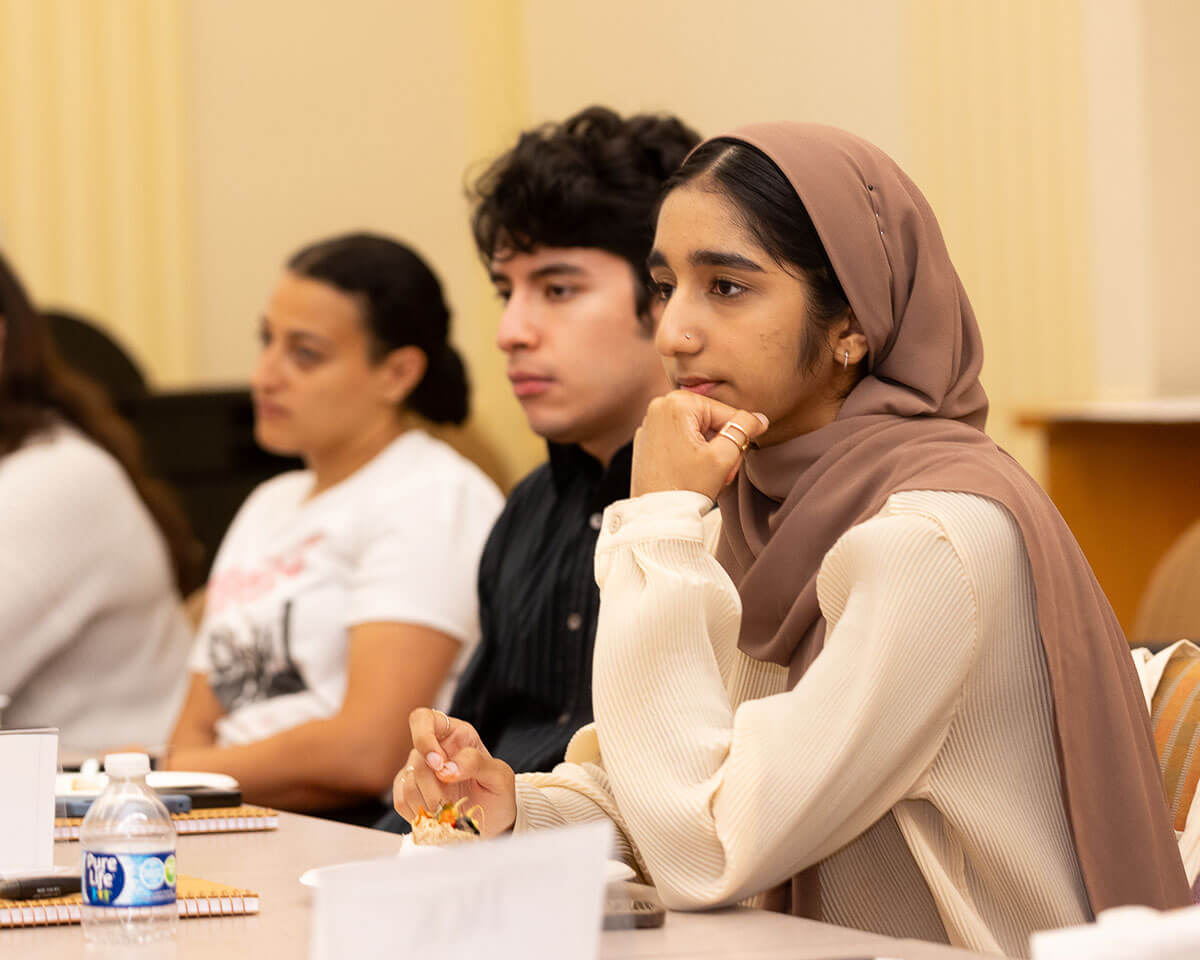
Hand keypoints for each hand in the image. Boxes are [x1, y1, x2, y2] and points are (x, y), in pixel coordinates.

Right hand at [392, 708, 515, 836]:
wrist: (493, 823)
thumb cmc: (497, 793)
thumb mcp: (499, 776)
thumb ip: (476, 763)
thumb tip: (446, 768)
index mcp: (456, 734)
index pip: (423, 719)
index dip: (424, 739)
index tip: (438, 765)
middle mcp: (434, 748)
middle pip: (417, 760)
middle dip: (435, 788)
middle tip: (452, 804)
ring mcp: (418, 769)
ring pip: (408, 782)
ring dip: (429, 804)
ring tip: (449, 812)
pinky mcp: (409, 792)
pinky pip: (401, 801)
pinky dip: (419, 813)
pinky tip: (436, 817)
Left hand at [631, 391, 768, 499]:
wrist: (657, 516)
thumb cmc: (687, 487)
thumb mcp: (724, 457)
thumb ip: (744, 430)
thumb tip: (759, 418)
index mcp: (677, 402)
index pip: (726, 413)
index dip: (737, 438)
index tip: (731, 461)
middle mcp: (659, 406)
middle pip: (710, 421)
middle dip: (721, 445)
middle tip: (720, 471)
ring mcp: (649, 424)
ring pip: (696, 431)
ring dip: (709, 452)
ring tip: (706, 475)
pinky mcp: (645, 441)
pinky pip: (679, 439)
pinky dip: (690, 454)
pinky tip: (691, 473)